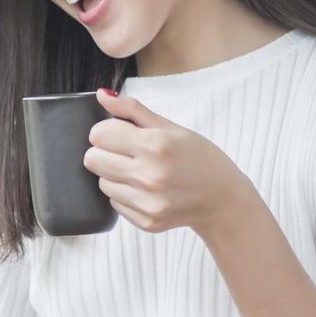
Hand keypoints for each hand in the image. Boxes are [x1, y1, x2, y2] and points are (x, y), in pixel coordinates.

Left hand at [83, 88, 252, 236]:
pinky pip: (114, 202)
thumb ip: (132, 110)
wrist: (223, 200)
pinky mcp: (147, 221)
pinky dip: (125, 194)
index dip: (106, 131)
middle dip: (105, 152)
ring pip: (101, 182)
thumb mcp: (171, 127)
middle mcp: (150, 175)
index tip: (120, 133)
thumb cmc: (199, 158)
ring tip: (140, 172)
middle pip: (92, 159)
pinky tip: (147, 190)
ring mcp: (148, 202)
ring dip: (114, 175)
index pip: (98, 134)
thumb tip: (101, 95)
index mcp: (156, 145)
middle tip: (126, 153)